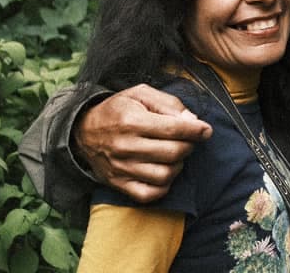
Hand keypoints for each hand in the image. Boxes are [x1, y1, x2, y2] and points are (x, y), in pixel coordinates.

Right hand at [74, 84, 212, 202]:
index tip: (206, 130)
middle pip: (174, 153)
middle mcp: (126, 147)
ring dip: (178, 165)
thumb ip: (169, 103)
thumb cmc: (118, 110)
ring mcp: (122, 169)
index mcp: (132, 121)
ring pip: (165, 175)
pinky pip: (149, 194)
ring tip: (174, 154)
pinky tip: (164, 171)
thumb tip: (192, 121)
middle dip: (189, 145)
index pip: (174, 128)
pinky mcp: (119, 184)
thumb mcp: (141, 94)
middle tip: (187, 140)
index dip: (196, 130)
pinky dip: (164, 186)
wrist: (83, 131)